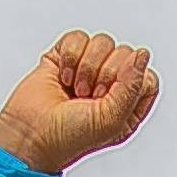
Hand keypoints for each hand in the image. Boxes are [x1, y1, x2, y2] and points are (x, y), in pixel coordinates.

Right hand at [0, 31, 158, 174]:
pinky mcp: (66, 57)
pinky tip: (63, 77)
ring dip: (86, 67)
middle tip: (89, 96)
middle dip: (105, 75)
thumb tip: (142, 54)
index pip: (145, 76)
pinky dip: (69, 56)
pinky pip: (78, 38)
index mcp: (128, 106)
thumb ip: (133, 87)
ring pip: (103, 42)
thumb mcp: (112, 120)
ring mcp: (89, 69)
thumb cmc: (70, 137)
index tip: (110, 96)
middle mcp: (111, 86)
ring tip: (75, 89)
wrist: (30, 134)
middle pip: (125, 54)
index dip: (130, 80)